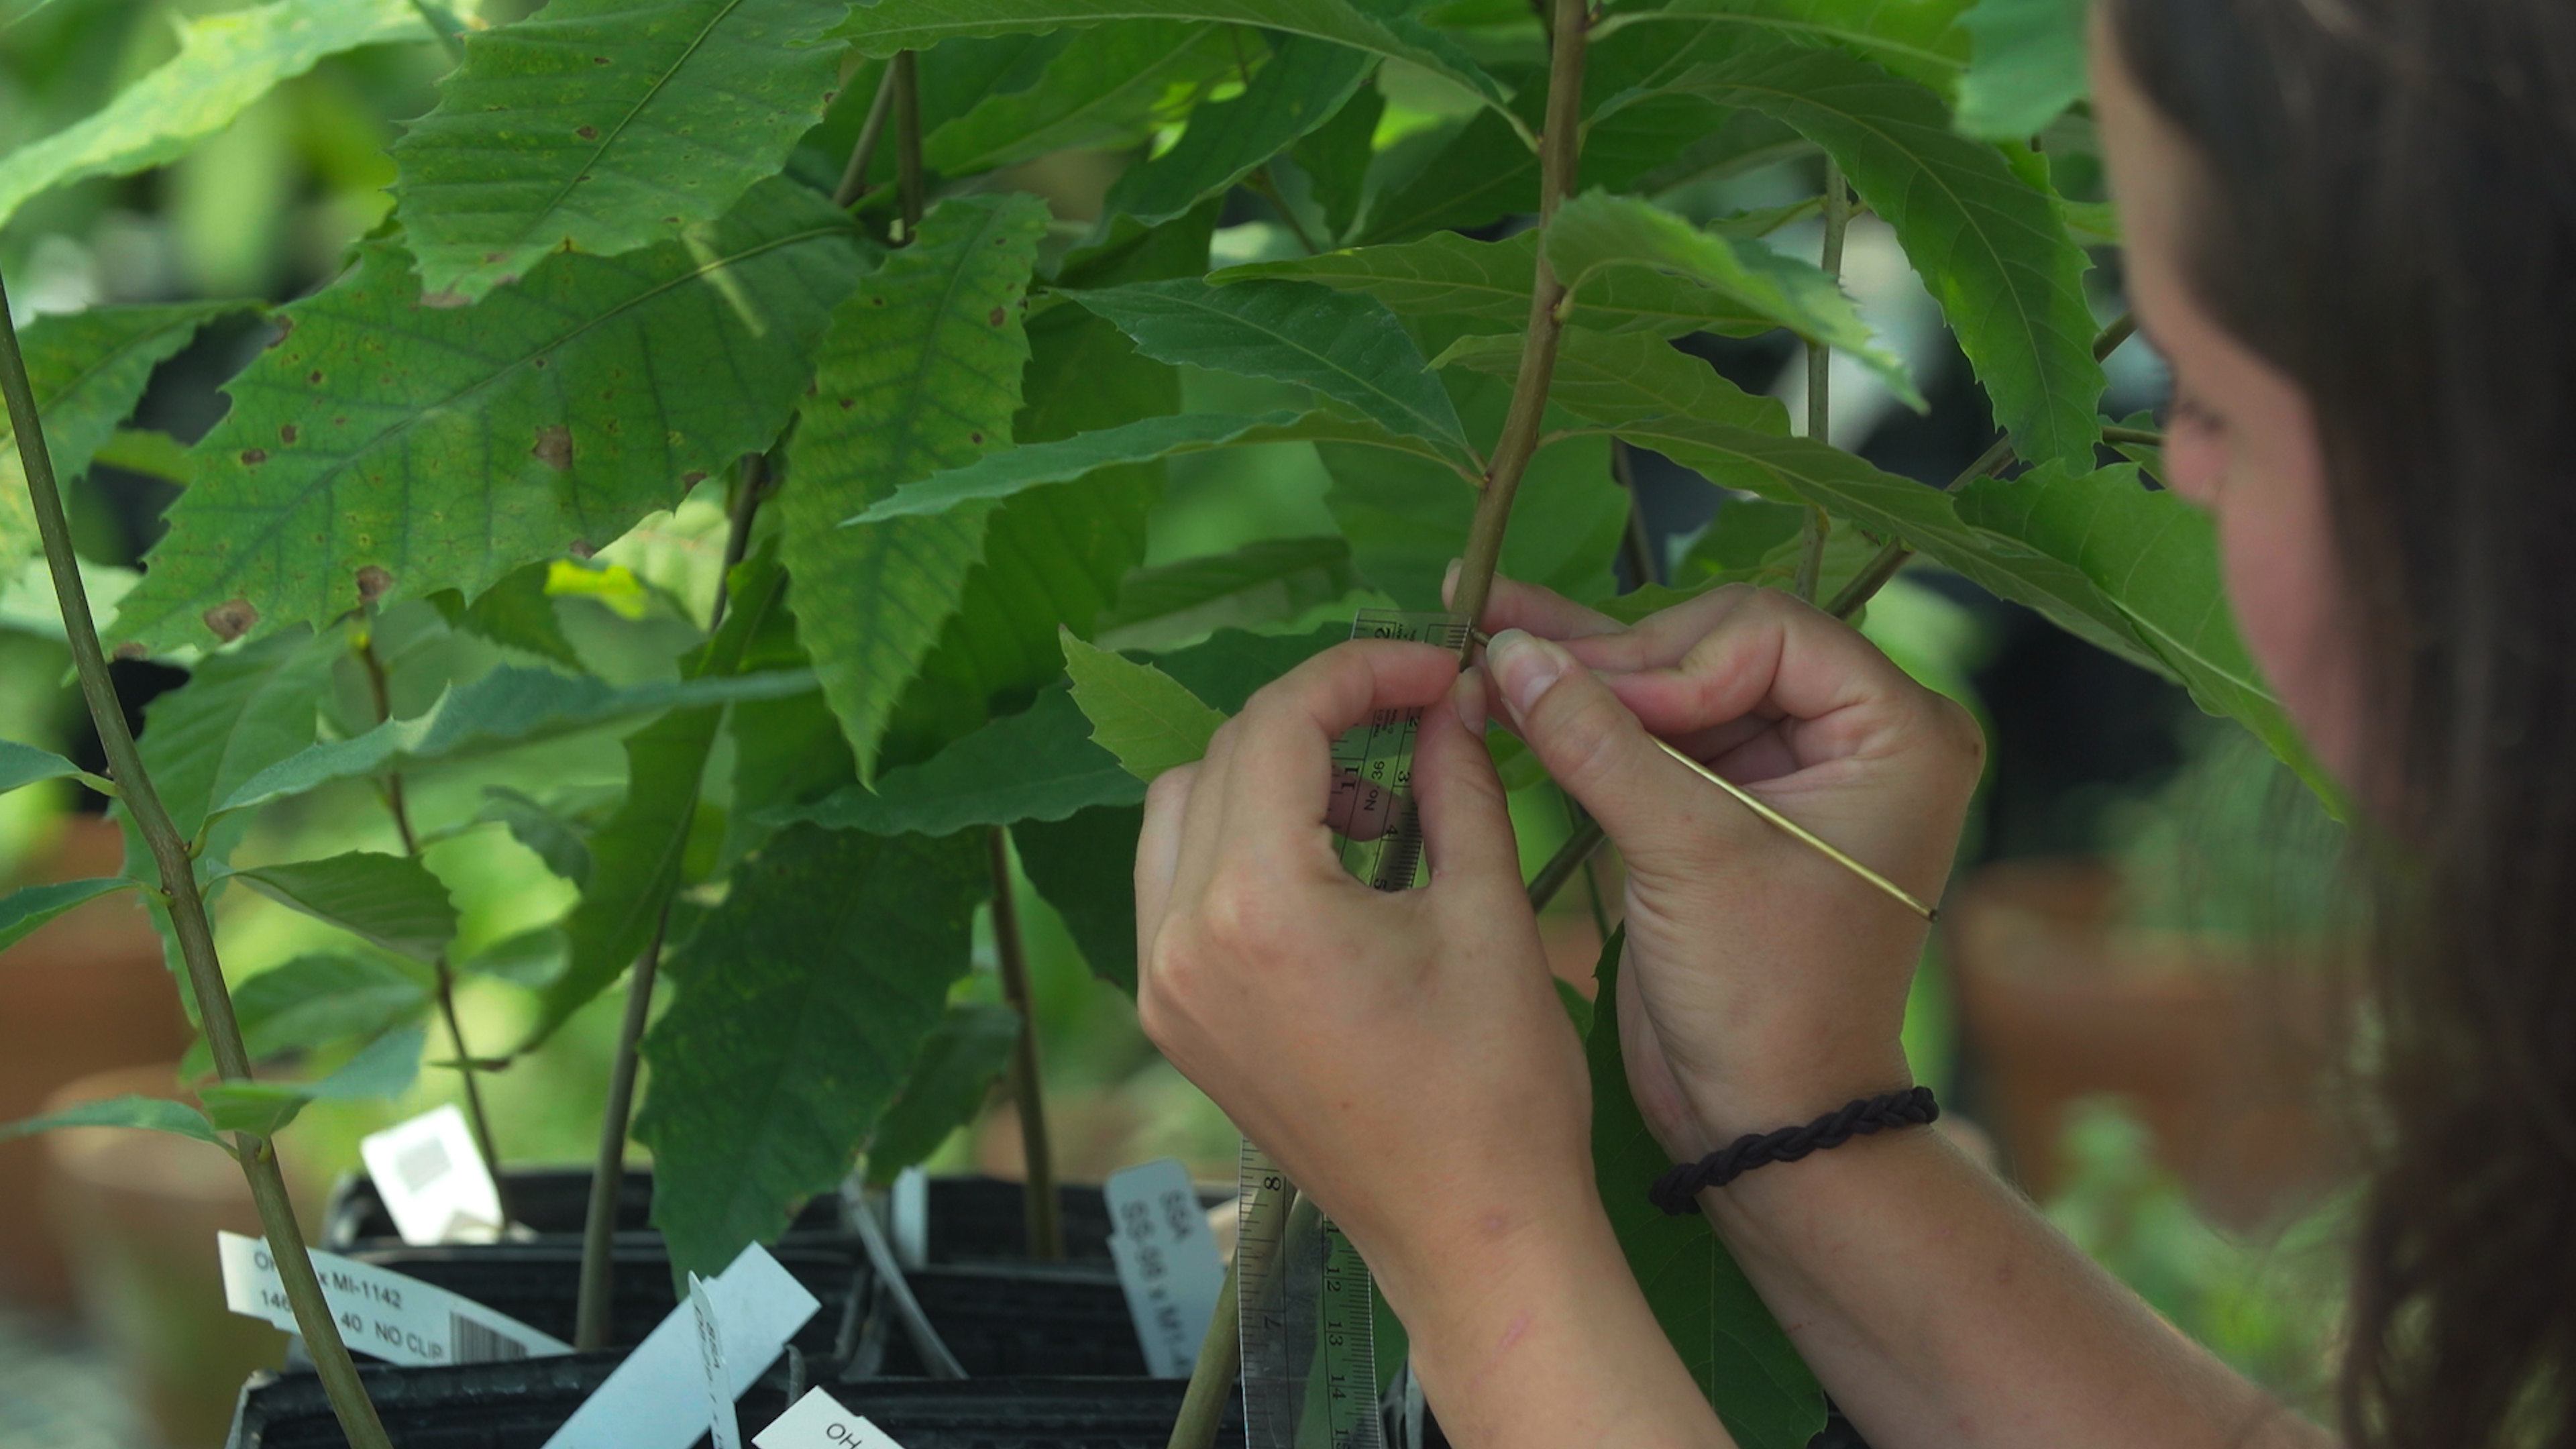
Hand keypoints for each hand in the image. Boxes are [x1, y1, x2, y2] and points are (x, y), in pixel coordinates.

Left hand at [1131, 639, 1593, 1306]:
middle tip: (1415, 720)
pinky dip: (1241, 848)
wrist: (1471, 1236)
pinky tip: (1333, 867)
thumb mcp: (1488, 914)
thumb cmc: (1496, 1091)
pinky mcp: (1177, 1022)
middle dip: (1318, 720)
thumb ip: (1458, 784)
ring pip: (1181, 814)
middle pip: (1222, 758)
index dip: (1362, 672)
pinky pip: (1177, 889)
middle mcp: (1181, 941)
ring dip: (1269, 780)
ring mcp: (1166, 988)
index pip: (1280, 725)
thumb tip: (1451, 699)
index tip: (1434, 667)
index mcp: (1256, 906)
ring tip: (1376, 807)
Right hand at [1462, 574, 1982, 1160]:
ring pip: (1674, 682)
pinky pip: (1652, 734)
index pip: (1766, 634)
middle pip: (1713, 646)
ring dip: (1583, 669)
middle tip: (1508, 652)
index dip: (1670, 662)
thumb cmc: (1766, 1001)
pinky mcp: (1725, 803)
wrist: (1763, 1121)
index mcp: (1898, 734)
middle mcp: (1854, 736)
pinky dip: (1585, 714)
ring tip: (1486, 625)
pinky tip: (1506, 671)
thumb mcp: (1688, 858)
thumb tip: (1513, 650)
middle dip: (1614, 661)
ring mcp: (1787, 767)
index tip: (1587, 704)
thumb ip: (1600, 745)